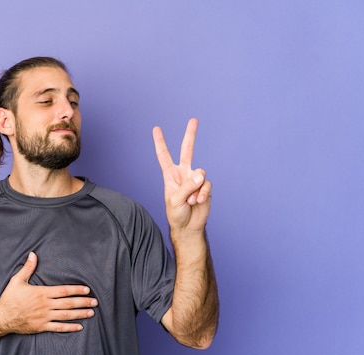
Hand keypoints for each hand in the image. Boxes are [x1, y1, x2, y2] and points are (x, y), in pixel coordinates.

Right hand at [0, 252, 97, 333]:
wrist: (2, 317)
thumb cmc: (10, 298)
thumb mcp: (17, 280)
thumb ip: (28, 268)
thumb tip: (33, 254)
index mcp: (42, 293)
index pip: (63, 291)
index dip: (76, 290)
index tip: (87, 290)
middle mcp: (46, 305)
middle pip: (68, 303)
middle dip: (83, 302)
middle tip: (95, 302)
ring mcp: (45, 317)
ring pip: (66, 315)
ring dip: (80, 314)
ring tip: (91, 312)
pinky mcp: (42, 327)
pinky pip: (58, 327)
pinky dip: (70, 327)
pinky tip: (79, 326)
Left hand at [153, 118, 211, 234]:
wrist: (188, 226)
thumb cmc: (176, 213)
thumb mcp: (175, 200)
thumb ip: (187, 186)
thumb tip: (201, 174)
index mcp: (170, 175)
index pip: (164, 155)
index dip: (160, 142)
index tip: (156, 128)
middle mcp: (183, 173)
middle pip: (187, 150)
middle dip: (190, 135)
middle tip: (194, 119)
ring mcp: (195, 179)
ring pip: (200, 174)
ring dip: (195, 189)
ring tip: (190, 200)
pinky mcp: (205, 187)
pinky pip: (207, 185)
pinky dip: (202, 194)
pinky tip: (198, 202)